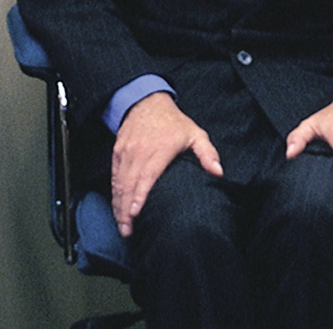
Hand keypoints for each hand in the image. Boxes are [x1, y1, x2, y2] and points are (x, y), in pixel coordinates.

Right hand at [107, 92, 222, 233]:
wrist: (146, 101)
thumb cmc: (173, 122)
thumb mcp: (195, 133)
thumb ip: (207, 153)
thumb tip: (218, 173)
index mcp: (159, 149)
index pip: (147, 175)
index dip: (140, 195)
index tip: (136, 213)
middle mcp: (139, 151)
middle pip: (129, 184)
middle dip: (126, 210)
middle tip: (128, 231)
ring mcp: (126, 152)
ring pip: (119, 183)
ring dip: (119, 206)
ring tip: (123, 226)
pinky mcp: (117, 153)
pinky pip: (114, 177)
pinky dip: (114, 195)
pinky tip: (117, 209)